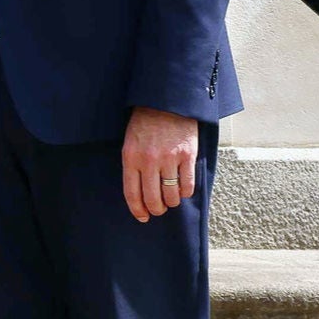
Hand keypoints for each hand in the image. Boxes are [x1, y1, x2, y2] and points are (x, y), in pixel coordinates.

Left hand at [122, 105, 200, 222]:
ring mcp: (169, 158)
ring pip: (171, 195)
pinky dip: (186, 192)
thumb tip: (140, 193)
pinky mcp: (187, 155)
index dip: (138, 210)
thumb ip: (134, 165)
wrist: (167, 101)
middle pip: (153, 199)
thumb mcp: (130, 142)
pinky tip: (183, 189)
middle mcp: (149, 160)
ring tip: (171, 198)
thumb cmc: (146, 122)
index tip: (143, 217)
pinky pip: (188, 185)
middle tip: (159, 210)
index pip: (132, 193)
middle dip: (156, 209)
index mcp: (131, 157)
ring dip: (172, 202)